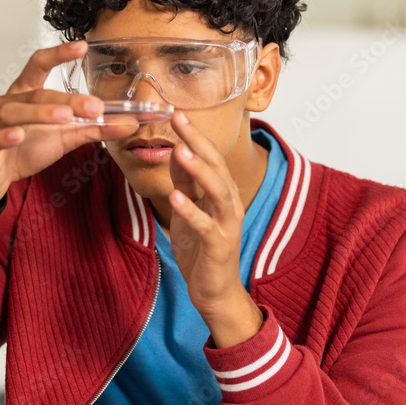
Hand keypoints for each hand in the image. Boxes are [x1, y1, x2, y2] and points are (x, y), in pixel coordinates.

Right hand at [0, 42, 139, 211]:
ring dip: (40, 113)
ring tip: (64, 117)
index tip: (81, 46)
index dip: (58, 54)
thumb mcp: (65, 136)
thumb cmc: (25, 149)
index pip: (40, 65)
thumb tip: (129, 123)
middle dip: (66, 99)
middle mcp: (9, 103)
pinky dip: (5, 136)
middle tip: (93, 106)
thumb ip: (95, 128)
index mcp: (27, 94)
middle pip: (37, 93)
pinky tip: (19, 135)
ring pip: (14, 112)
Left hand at [167, 112, 262, 346]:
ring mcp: (227, 224)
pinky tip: (175, 197)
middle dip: (197, 142)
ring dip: (199, 170)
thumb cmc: (203, 251)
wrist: (215, 292)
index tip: (176, 112)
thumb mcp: (189, 211)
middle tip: (179, 119)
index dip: (194, 135)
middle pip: (217, 166)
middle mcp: (229, 204)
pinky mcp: (219, 245)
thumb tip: (177, 152)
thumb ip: (186, 184)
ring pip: (217, 191)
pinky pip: (206, 225)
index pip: (210, 157)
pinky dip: (191, 210)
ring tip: (181, 151)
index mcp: (222, 193)